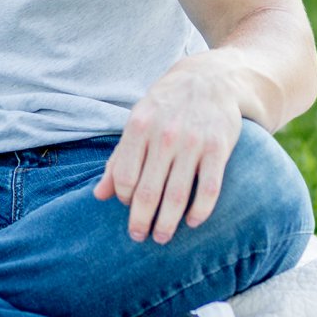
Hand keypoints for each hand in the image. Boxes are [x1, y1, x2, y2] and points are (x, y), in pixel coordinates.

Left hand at [97, 50, 246, 241]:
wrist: (211, 79)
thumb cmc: (167, 107)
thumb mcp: (138, 123)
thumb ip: (118, 159)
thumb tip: (98, 196)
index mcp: (139, 127)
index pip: (124, 176)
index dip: (123, 198)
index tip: (127, 207)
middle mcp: (164, 135)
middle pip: (147, 192)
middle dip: (140, 221)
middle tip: (139, 237)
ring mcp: (193, 142)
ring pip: (177, 195)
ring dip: (167, 224)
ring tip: (161, 238)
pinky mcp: (218, 148)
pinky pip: (208, 188)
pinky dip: (200, 210)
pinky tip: (193, 222)